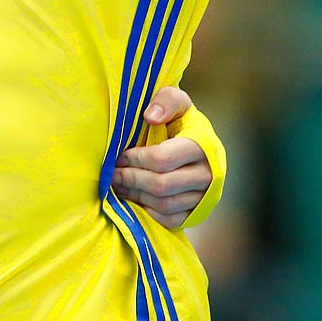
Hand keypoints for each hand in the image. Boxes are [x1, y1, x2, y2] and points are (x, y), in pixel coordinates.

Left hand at [112, 85, 213, 228]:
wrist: (200, 145)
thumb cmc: (181, 120)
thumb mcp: (177, 101)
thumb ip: (166, 100)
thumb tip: (150, 116)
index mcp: (203, 145)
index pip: (162, 159)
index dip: (135, 159)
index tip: (119, 156)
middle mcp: (209, 174)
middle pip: (161, 185)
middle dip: (131, 179)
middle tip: (112, 174)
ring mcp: (205, 196)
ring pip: (164, 204)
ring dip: (136, 196)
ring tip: (119, 185)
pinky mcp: (198, 212)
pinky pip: (170, 220)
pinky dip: (149, 211)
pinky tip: (134, 198)